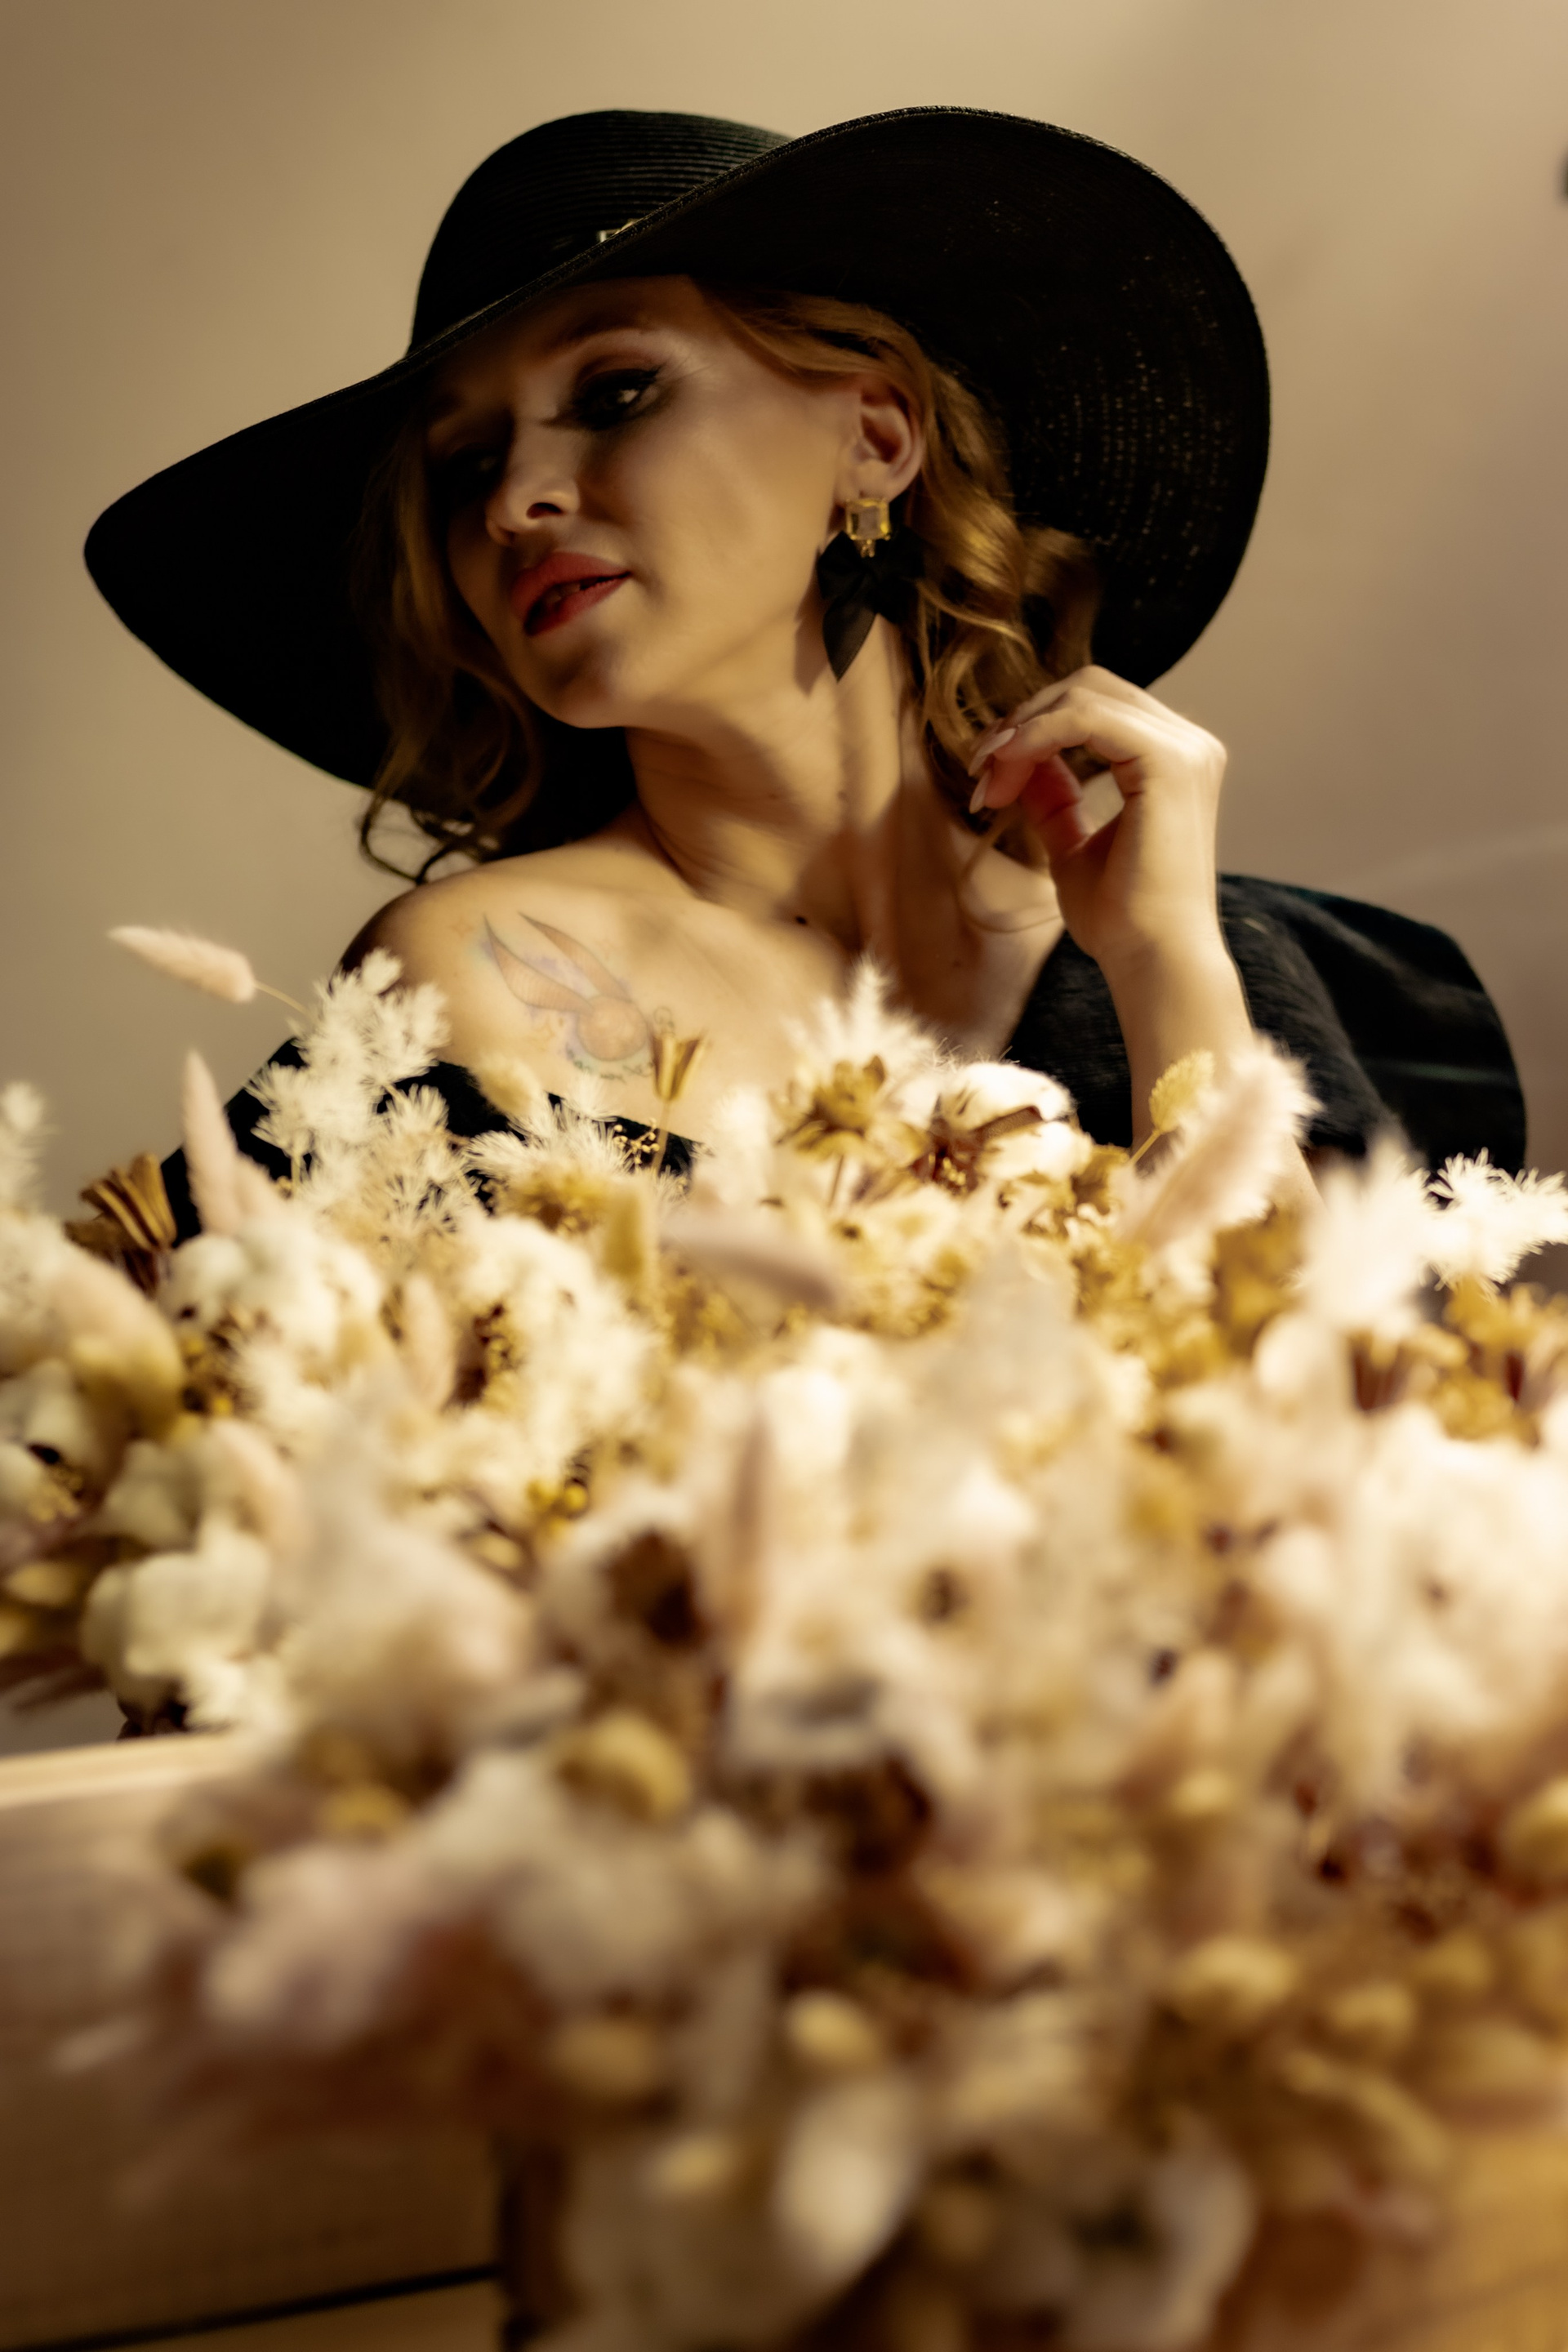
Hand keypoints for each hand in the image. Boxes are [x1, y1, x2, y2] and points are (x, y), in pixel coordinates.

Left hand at [968, 666, 1227, 984]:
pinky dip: (1036, 735)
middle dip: (1023, 724)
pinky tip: (1007, 767)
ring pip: (1084, 694)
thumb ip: (1054, 798)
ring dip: (1022, 730)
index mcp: (1174, 761)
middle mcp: (1190, 745)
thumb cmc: (1119, 919)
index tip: (987, 778)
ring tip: (989, 780)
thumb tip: (1020, 760)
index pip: (1094, 709)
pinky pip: (1086, 715)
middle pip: (1088, 688)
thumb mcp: (1072, 846)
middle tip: (981, 774)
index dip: (1032, 730)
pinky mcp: (1169, 761)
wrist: (1151, 960)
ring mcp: (1186, 748)